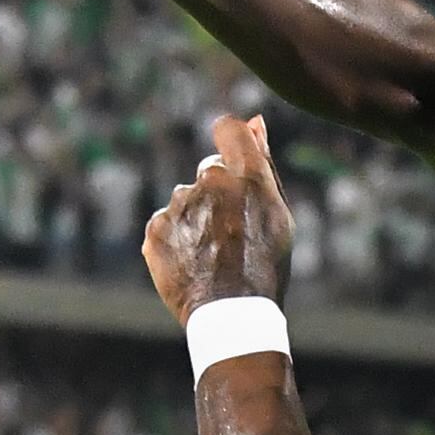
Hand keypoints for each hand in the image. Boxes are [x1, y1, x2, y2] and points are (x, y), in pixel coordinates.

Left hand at [145, 113, 291, 320]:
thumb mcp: (278, 213)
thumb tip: (255, 122)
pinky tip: (194, 264)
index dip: (231, 140)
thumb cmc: (266, 264)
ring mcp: (179, 204)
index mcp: (245, 174)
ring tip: (214, 255)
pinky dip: (178, 240)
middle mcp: (209, 181)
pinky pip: (167, 225)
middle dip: (218, 192)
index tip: (233, 159)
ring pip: (187, 200)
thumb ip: (262, 163)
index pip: (229, 129)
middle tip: (232, 231)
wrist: (233, 313)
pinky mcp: (156, 229)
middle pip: (210, 170)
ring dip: (197, 218)